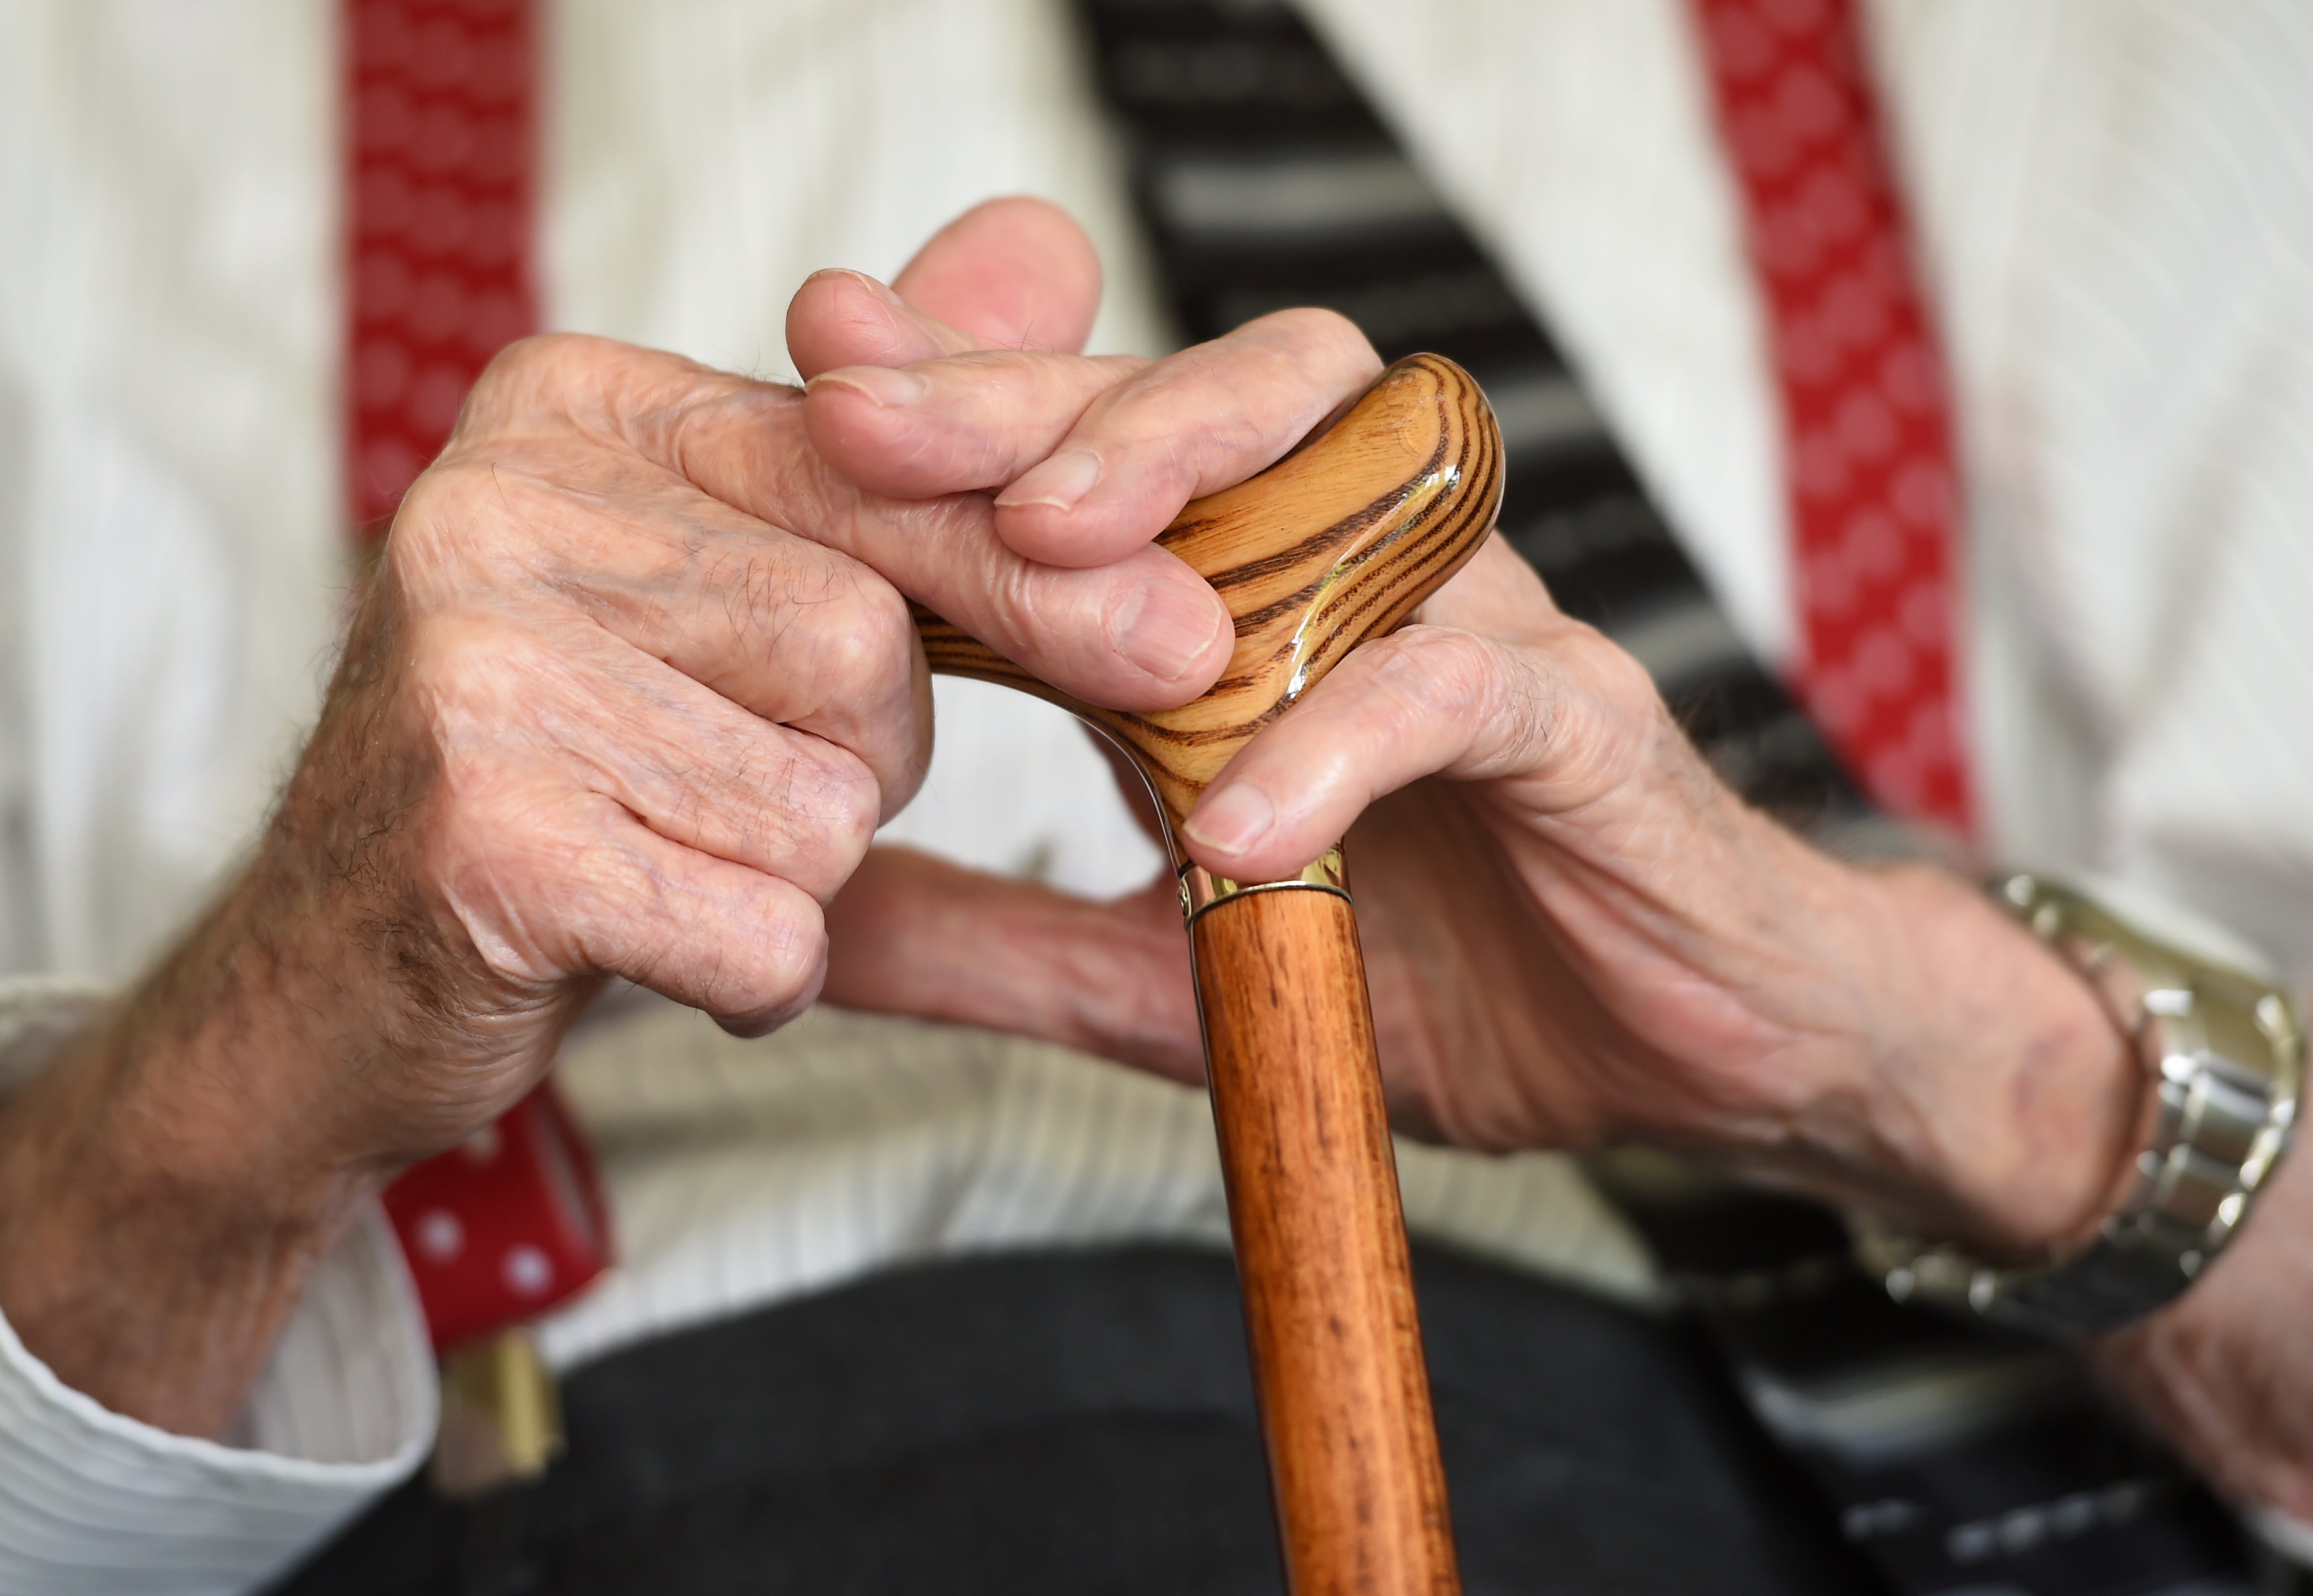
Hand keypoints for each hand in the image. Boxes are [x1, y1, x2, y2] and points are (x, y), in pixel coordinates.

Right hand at [0, 197, 1377, 1436]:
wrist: (331, 983)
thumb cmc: (561, 772)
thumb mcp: (724, 584)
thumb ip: (889, 438)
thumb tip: (1051, 250)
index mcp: (570, 406)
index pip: (872, 468)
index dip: (1031, 571)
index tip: (1181, 640)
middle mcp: (498, 499)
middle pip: (863, 646)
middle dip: (859, 760)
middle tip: (737, 794)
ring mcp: (470, 662)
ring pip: (822, 801)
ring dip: (795, 876)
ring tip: (666, 862)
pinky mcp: (478, 832)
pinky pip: (760, 928)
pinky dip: (752, 976)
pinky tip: (649, 948)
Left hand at [819, 421, 2137, 1262]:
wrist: (1692, 1051)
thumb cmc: (1446, 971)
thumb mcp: (1172, 972)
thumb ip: (1005, 939)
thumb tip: (813, 927)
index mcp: (1258, 610)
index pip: (1103, 458)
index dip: (963, 411)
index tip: (814, 381)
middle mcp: (1367, 577)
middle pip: (1209, 395)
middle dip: (1035, 394)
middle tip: (872, 417)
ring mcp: (1479, 632)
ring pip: (1355, 460)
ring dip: (1190, 479)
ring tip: (1043, 549)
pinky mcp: (1581, 728)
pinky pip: (1457, 688)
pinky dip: (1340, 739)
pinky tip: (1231, 822)